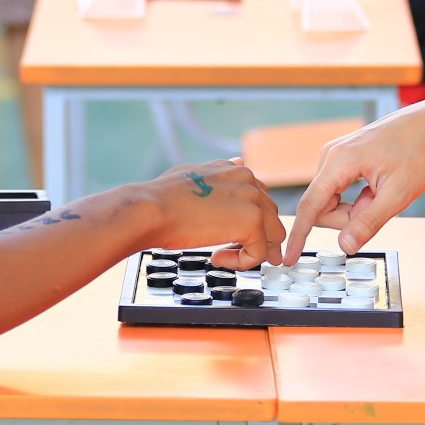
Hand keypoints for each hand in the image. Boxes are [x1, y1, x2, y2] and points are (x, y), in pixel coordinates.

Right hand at [137, 158, 284, 268]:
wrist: (151, 209)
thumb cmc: (163, 197)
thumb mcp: (196, 173)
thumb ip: (221, 171)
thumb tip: (236, 162)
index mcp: (236, 170)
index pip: (259, 199)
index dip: (250, 222)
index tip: (235, 236)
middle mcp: (248, 181)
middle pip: (271, 217)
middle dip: (259, 239)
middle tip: (238, 254)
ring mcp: (253, 200)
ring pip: (273, 236)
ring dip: (252, 251)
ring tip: (225, 257)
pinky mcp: (252, 223)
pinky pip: (259, 252)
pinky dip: (241, 263)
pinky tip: (217, 258)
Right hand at [285, 100, 424, 261]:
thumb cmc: (419, 153)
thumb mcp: (397, 195)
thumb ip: (368, 222)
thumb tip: (344, 245)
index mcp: (338, 161)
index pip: (310, 207)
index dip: (299, 236)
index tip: (287, 259)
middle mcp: (330, 155)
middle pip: (320, 206)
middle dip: (345, 218)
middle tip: (377, 208)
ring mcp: (335, 155)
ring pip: (330, 199)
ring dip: (353, 209)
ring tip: (380, 194)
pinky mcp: (342, 157)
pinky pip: (338, 189)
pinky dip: (356, 198)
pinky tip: (377, 188)